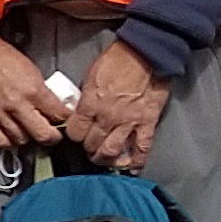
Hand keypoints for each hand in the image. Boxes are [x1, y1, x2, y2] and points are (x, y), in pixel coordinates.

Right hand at [0, 29, 68, 148]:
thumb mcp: (30, 68)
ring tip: (28, 130)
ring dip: (27, 136)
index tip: (64, 120)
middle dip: (51, 136)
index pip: (59, 114)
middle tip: (52, 133)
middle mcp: (17, 104)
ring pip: (21, 140)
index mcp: (32, 89)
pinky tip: (9, 133)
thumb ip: (42, 90)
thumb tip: (54, 104)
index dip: (65, 119)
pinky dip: (6, 139)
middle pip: (43, 135)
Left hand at [64, 41, 171, 171]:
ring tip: (104, 159)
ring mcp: (128, 122)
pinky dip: (137, 161)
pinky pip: (142, 147)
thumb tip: (80, 111)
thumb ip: (86, 97)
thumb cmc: (118, 59)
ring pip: (112, 151)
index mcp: (91, 103)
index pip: (75, 132)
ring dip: (106, 159)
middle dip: (88, 149)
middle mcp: (107, 117)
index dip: (73, 136)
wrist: (147, 52)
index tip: (76, 136)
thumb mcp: (92, 75)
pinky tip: (132, 168)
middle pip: (91, 144)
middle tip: (89, 149)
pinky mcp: (147, 122)